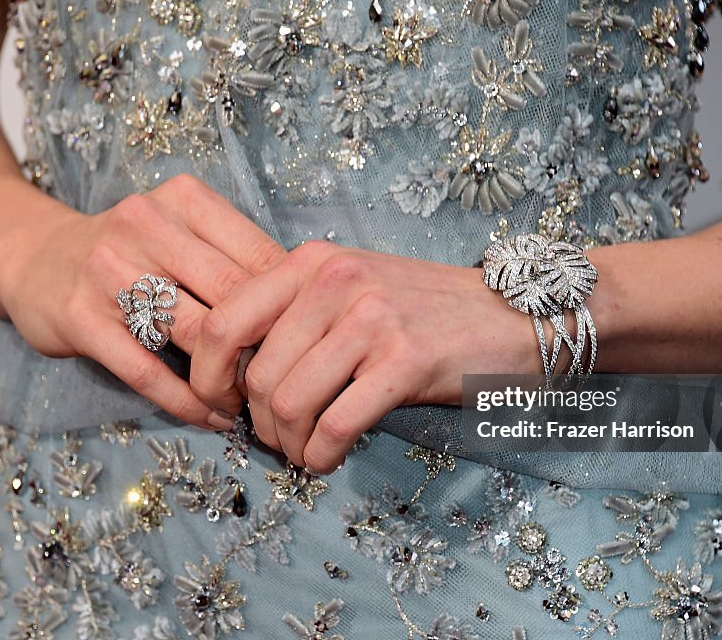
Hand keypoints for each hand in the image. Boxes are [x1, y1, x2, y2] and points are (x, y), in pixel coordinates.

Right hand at [0, 174, 285, 429]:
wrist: (33, 256)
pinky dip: (187, 403)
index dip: (292, 306)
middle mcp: (146, 225)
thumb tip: (306, 307)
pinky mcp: (79, 318)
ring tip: (252, 405)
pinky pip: (147, 371)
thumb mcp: (181, 230)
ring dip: (230, 381)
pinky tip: (211, 418)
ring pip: (195, 335)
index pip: (261, 256)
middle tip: (285, 381)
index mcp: (183, 200)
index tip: (307, 342)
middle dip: (265, 347)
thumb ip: (234, 256)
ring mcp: (108, 271)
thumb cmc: (130, 251)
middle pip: (233, 296)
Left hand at [188, 240, 540, 471]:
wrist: (515, 314)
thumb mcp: (353, 288)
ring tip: (303, 451)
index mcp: (312, 262)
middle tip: (275, 440)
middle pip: (256, 374)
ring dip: (288, 444)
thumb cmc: (427, 310)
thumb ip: (295, 315)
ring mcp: (372, 319)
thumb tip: (237, 376)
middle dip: (257, 424)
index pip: (223, 321)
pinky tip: (327, 460)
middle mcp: (336, 281)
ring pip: (290, 403)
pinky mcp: (405, 361)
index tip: (221, 408)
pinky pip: (336, 425)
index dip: (206, 377)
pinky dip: (320, 456)